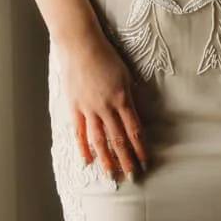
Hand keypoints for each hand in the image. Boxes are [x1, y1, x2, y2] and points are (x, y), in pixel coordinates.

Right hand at [55, 30, 148, 182]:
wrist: (81, 45)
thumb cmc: (106, 56)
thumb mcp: (126, 74)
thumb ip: (132, 95)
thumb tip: (138, 113)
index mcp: (122, 98)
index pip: (134, 130)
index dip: (140, 148)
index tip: (146, 162)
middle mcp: (106, 107)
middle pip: (118, 139)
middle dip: (126, 159)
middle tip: (132, 175)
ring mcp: (89, 108)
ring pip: (99, 140)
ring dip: (106, 159)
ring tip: (112, 174)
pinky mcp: (75, 107)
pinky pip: (79, 131)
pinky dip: (83, 147)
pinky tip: (87, 160)